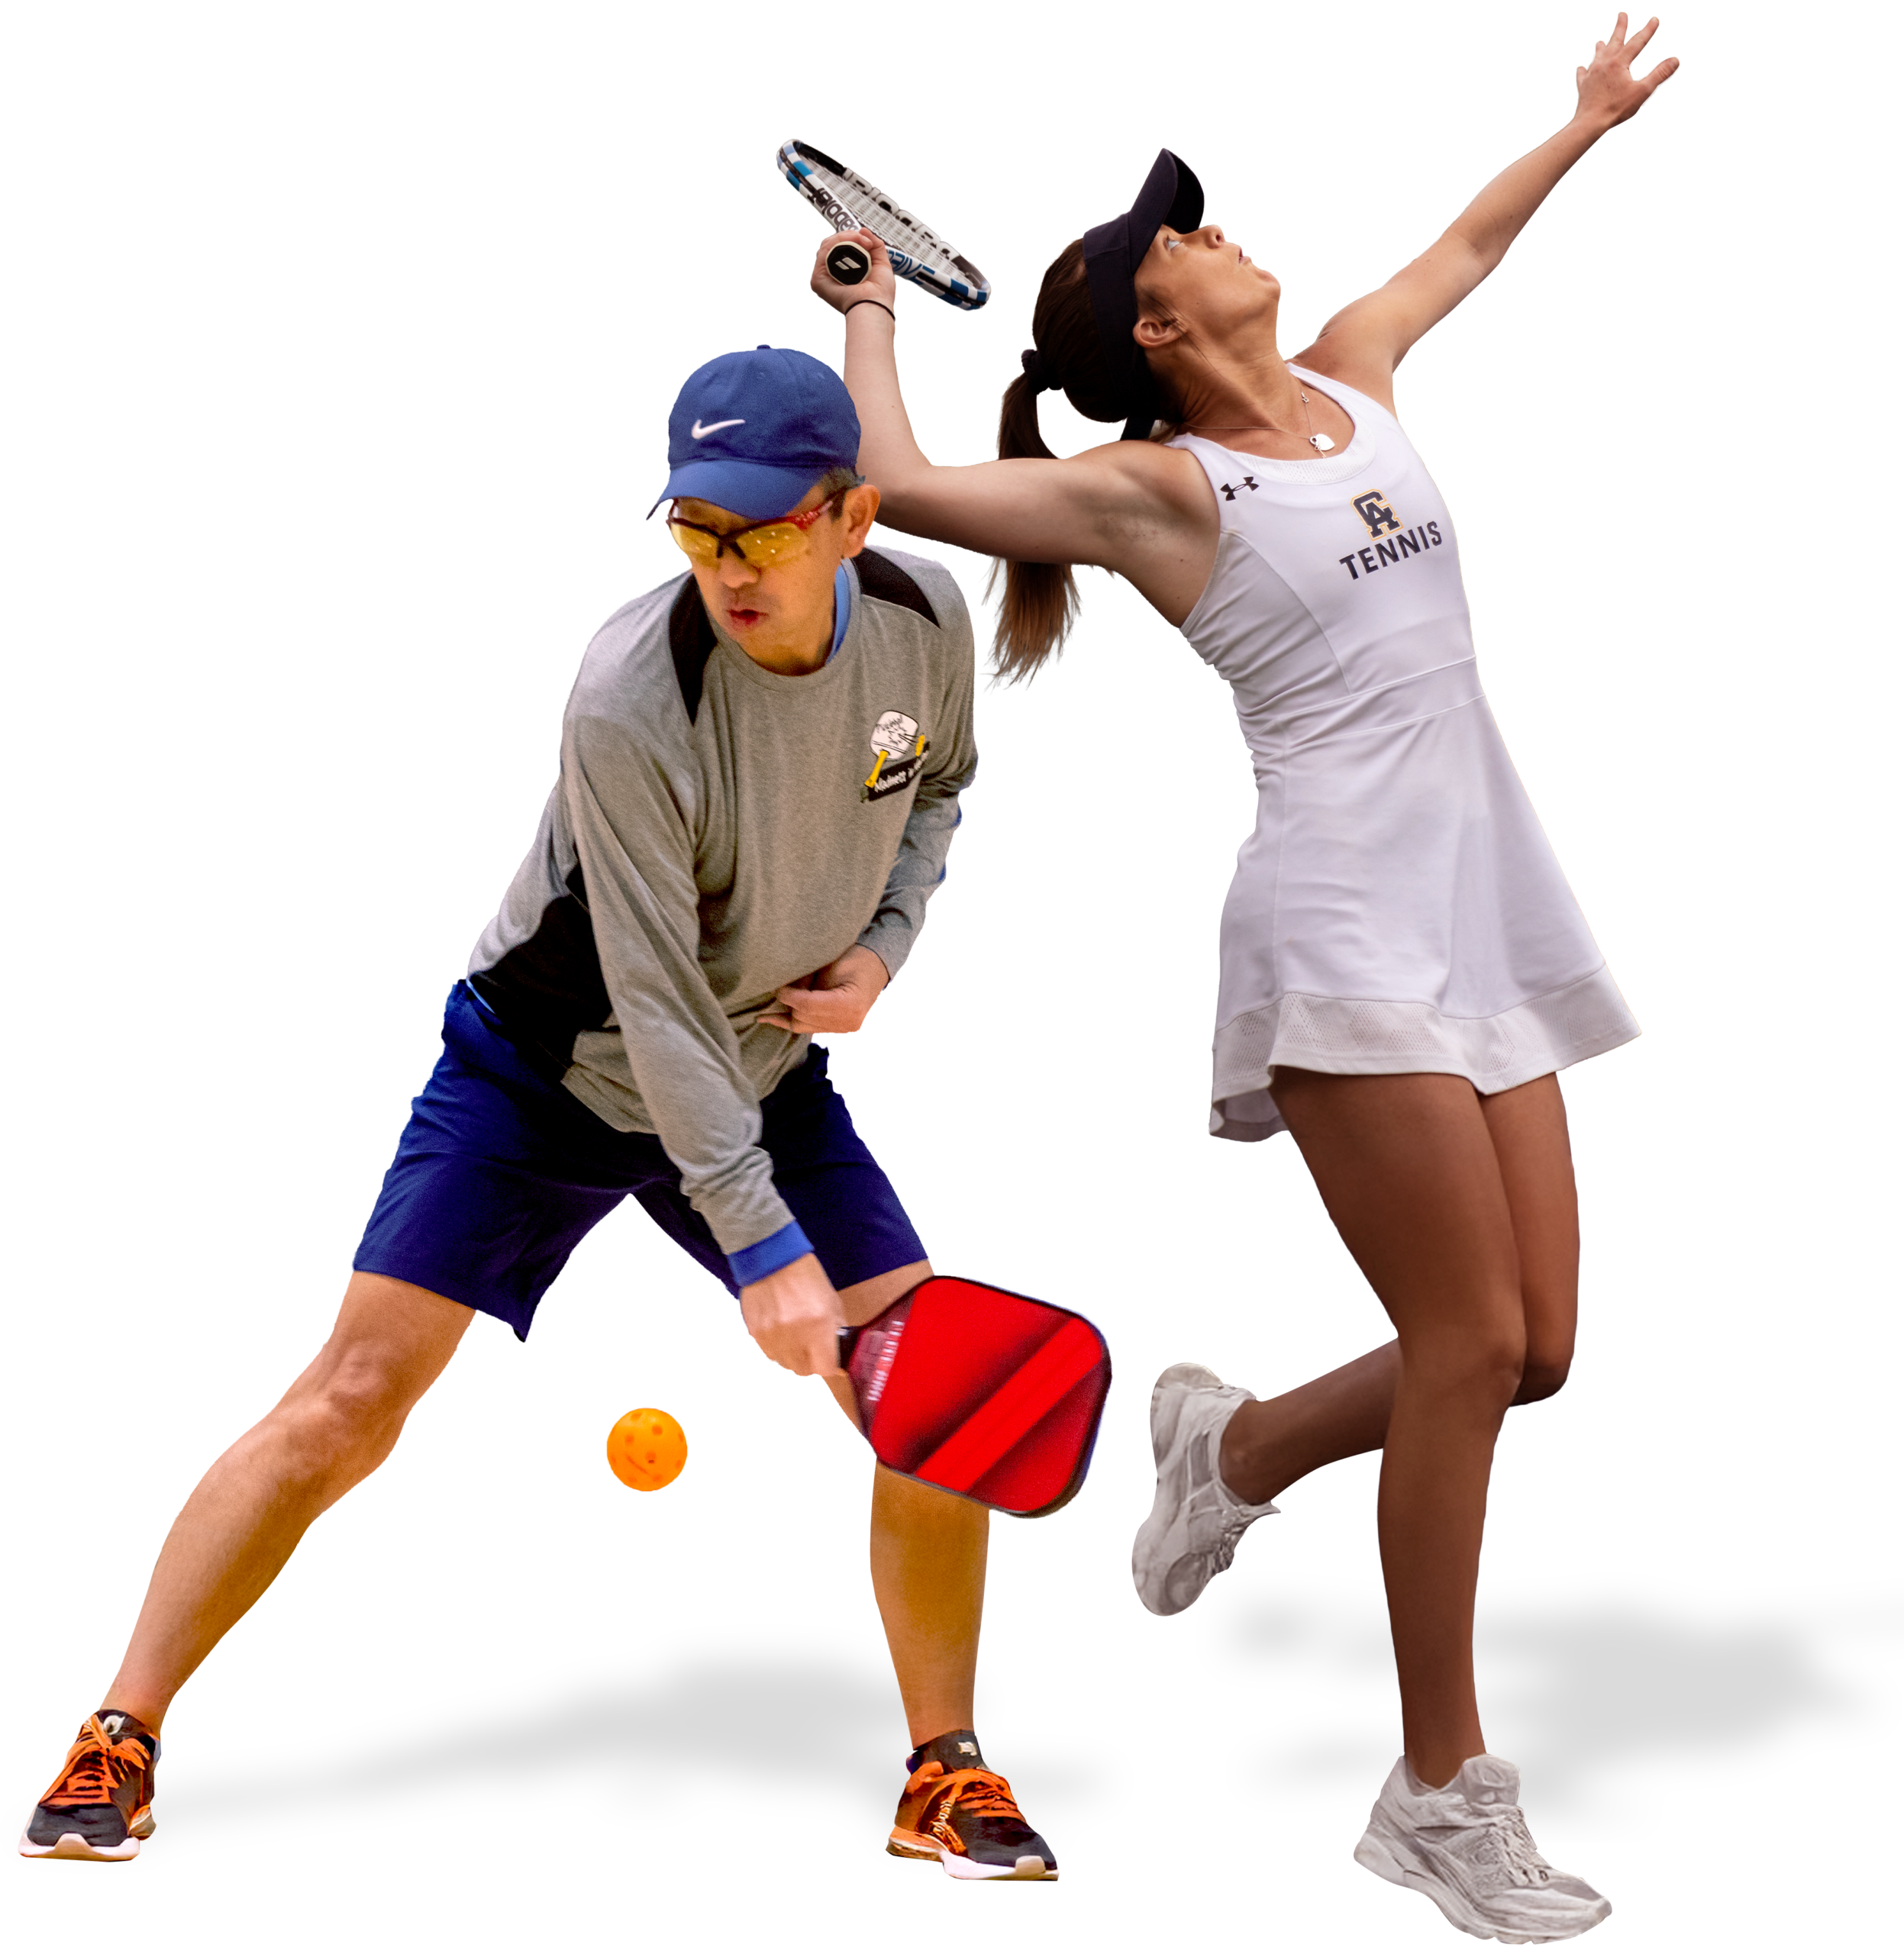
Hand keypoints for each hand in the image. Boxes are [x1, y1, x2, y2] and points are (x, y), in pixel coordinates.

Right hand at [739, 1252, 844, 1376]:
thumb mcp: (831, 1302)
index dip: (828, 1366)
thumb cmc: (806, 1278)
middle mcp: (795, 1335)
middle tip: (809, 1346)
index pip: (825, 1368)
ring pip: (783, 1365)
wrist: (772, 1259)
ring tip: (791, 1334)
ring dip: (790, 1355)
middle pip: (803, 1371)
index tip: (827, 1359)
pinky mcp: (755, 1334)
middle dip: (809, 1361)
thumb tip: (838, 1360)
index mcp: (819, 1326)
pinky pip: (767, 1354)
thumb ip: (835, 1332)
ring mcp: (772, 1336)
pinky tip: (777, 1330)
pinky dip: (774, 1348)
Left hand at [758, 944, 889, 1034]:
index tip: (778, 986)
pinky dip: (793, 1020)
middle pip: (804, 1019)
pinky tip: (771, 1018)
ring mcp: (845, 1030)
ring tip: (771, 1004)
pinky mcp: (839, 1030)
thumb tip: (781, 989)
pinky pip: (809, 1029)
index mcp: (850, 1005)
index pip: (808, 1006)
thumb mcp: (832, 967)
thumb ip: (808, 982)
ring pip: (803, 1027)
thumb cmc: (855, 960)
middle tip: (779, 987)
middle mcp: (849, 1023)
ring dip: (787, 1014)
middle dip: (788, 1004)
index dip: (789, 996)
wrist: (876, 968)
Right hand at [810, 226, 899, 315]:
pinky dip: (837, 242)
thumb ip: (875, 245)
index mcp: (844, 273)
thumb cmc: (880, 294)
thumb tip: (863, 230)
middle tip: (865, 241)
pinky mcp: (818, 279)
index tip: (866, 240)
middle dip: (848, 235)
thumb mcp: (881, 263)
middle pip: (832, 244)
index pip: (839, 248)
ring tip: (861, 241)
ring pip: (827, 245)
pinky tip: (851, 242)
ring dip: (844, 237)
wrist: (875, 305)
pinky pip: (823, 252)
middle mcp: (832, 275)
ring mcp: (824, 276)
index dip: (850, 238)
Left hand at [1572, 12, 1679, 128]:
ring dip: (1600, 48)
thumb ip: (1659, 75)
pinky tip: (1581, 68)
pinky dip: (1583, 71)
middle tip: (1621, 14)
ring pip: (1597, 57)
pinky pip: (1582, 77)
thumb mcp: (1643, 92)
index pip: (1637, 42)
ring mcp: (1591, 77)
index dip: (1647, 30)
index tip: (1654, 19)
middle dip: (1620, 27)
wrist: (1588, 125)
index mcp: (1619, 63)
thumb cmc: (1616, 109)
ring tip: (1599, 41)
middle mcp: (1604, 65)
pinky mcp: (1583, 89)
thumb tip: (1676, 60)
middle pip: (1614, 42)